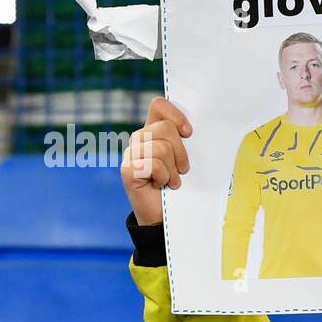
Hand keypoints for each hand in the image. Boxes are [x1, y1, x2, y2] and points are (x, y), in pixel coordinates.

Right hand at [122, 97, 191, 224]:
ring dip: (173, 169)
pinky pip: (154, 164)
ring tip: (171, 180)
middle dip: (181, 152)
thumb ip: (185, 141)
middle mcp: (139, 139)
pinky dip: (164, 177)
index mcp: (153, 131)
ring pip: (161, 147)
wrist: (166, 216)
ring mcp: (131, 154)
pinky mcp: (127, 169)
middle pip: (165, 128)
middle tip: (182, 169)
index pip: (158, 105)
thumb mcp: (185, 159)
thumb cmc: (179, 186)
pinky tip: (161, 185)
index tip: (189, 133)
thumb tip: (193, 130)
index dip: (175, 114)